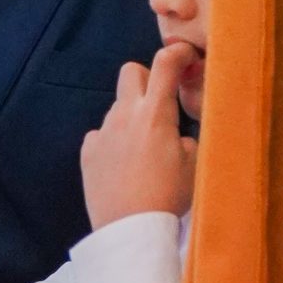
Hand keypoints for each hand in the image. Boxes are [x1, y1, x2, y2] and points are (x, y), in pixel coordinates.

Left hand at [80, 45, 197, 227]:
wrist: (130, 230)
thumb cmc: (169, 197)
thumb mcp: (195, 165)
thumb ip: (186, 138)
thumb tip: (175, 134)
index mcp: (155, 113)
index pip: (165, 63)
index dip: (178, 52)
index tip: (186, 57)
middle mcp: (124, 114)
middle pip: (131, 72)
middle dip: (147, 79)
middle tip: (161, 105)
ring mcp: (102, 132)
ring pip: (118, 108)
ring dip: (132, 118)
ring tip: (144, 152)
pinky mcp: (87, 151)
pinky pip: (102, 135)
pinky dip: (114, 142)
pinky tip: (124, 166)